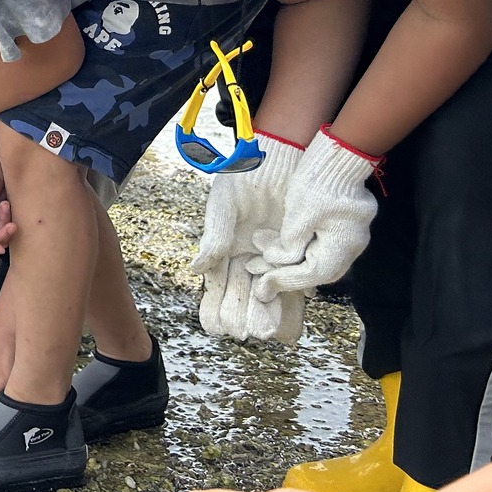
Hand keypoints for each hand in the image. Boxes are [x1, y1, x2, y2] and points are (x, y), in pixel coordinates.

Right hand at [193, 133, 301, 341]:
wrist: (279, 156)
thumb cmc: (245, 176)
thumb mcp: (224, 205)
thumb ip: (214, 237)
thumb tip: (196, 271)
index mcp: (226, 248)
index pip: (219, 285)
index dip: (217, 306)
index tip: (216, 327)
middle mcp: (248, 257)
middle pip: (243, 293)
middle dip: (243, 315)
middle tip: (243, 334)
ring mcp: (272, 256)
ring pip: (267, 292)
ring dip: (266, 312)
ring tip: (264, 331)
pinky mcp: (295, 252)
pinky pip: (294, 281)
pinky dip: (291, 299)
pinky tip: (289, 315)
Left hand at [248, 129, 379, 301]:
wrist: (339, 154)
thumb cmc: (319, 181)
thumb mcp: (298, 214)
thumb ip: (288, 244)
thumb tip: (273, 262)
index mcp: (341, 247)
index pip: (308, 275)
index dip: (283, 281)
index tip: (261, 286)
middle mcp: (350, 248)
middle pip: (315, 272)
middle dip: (286, 275)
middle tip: (259, 277)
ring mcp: (351, 239)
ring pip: (318, 261)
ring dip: (292, 263)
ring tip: (264, 262)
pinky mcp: (346, 228)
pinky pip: (322, 248)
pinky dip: (302, 251)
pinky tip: (282, 248)